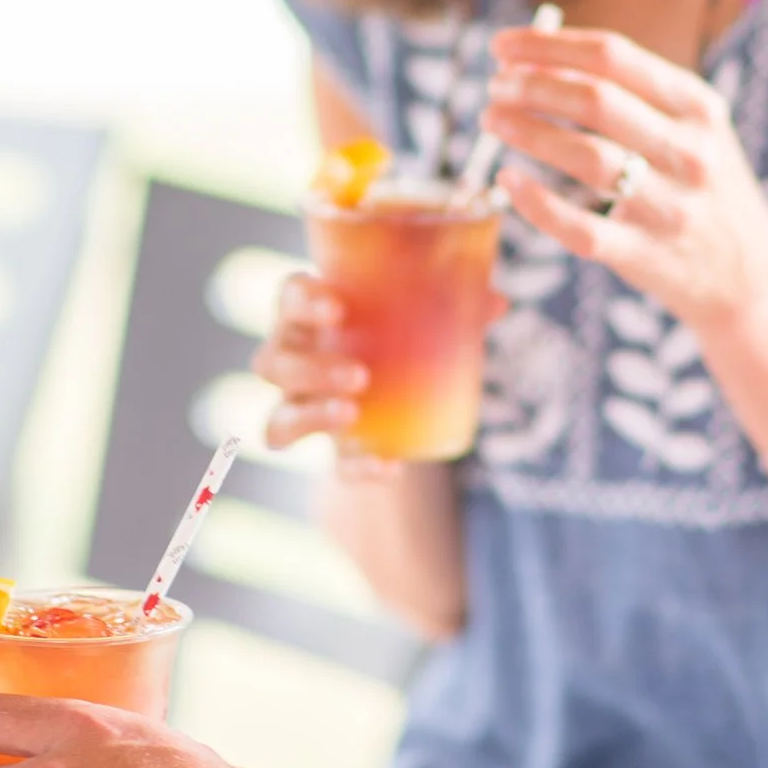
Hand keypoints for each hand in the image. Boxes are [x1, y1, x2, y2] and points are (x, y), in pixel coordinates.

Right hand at [254, 272, 505, 479]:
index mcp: (309, 315)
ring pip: (278, 422)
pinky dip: (358, 470)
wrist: (404, 388)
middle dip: (310, 370)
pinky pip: (333, 468)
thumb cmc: (402, 328)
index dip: (301, 302)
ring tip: (354, 413)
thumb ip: (456, 303)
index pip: (287, 298)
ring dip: (313, 418)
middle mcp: (294, 362)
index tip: (337, 309)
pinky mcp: (335, 449)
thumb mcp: (427, 310)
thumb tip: (496, 302)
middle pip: (272, 363)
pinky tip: (389, 467)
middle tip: (360, 375)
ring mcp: (306, 410)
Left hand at [483, 26, 767, 336]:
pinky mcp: (646, 257)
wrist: (752, 278)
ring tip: (492, 120)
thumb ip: (633, 92)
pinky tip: (508, 180)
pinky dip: (536, 202)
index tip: (502, 46)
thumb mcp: (695, 129)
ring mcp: (670, 208)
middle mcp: (689, 152)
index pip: (613, 56)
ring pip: (586, 158)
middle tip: (493, 86)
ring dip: (527, 132)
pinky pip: (580, 227)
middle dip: (531, 85)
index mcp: (698, 107)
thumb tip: (539, 57)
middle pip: (596, 101)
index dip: (548, 46)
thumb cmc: (704, 189)